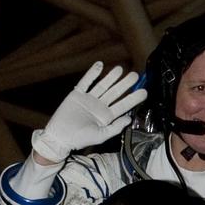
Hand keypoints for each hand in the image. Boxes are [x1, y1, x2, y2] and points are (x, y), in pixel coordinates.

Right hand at [31, 62, 146, 162]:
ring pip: (102, 86)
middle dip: (125, 84)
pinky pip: (86, 82)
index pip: (122, 106)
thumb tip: (129, 119)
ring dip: (111, 77)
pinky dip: (92, 74)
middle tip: (135, 75)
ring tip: (121, 69)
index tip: (144, 92)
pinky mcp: (77, 94)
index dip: (133, 99)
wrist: (60, 137)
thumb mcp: (100, 136)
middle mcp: (99, 107)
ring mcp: (88, 99)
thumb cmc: (80, 139)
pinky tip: (100, 65)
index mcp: (106, 117)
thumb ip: (115, 127)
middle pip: (114, 93)